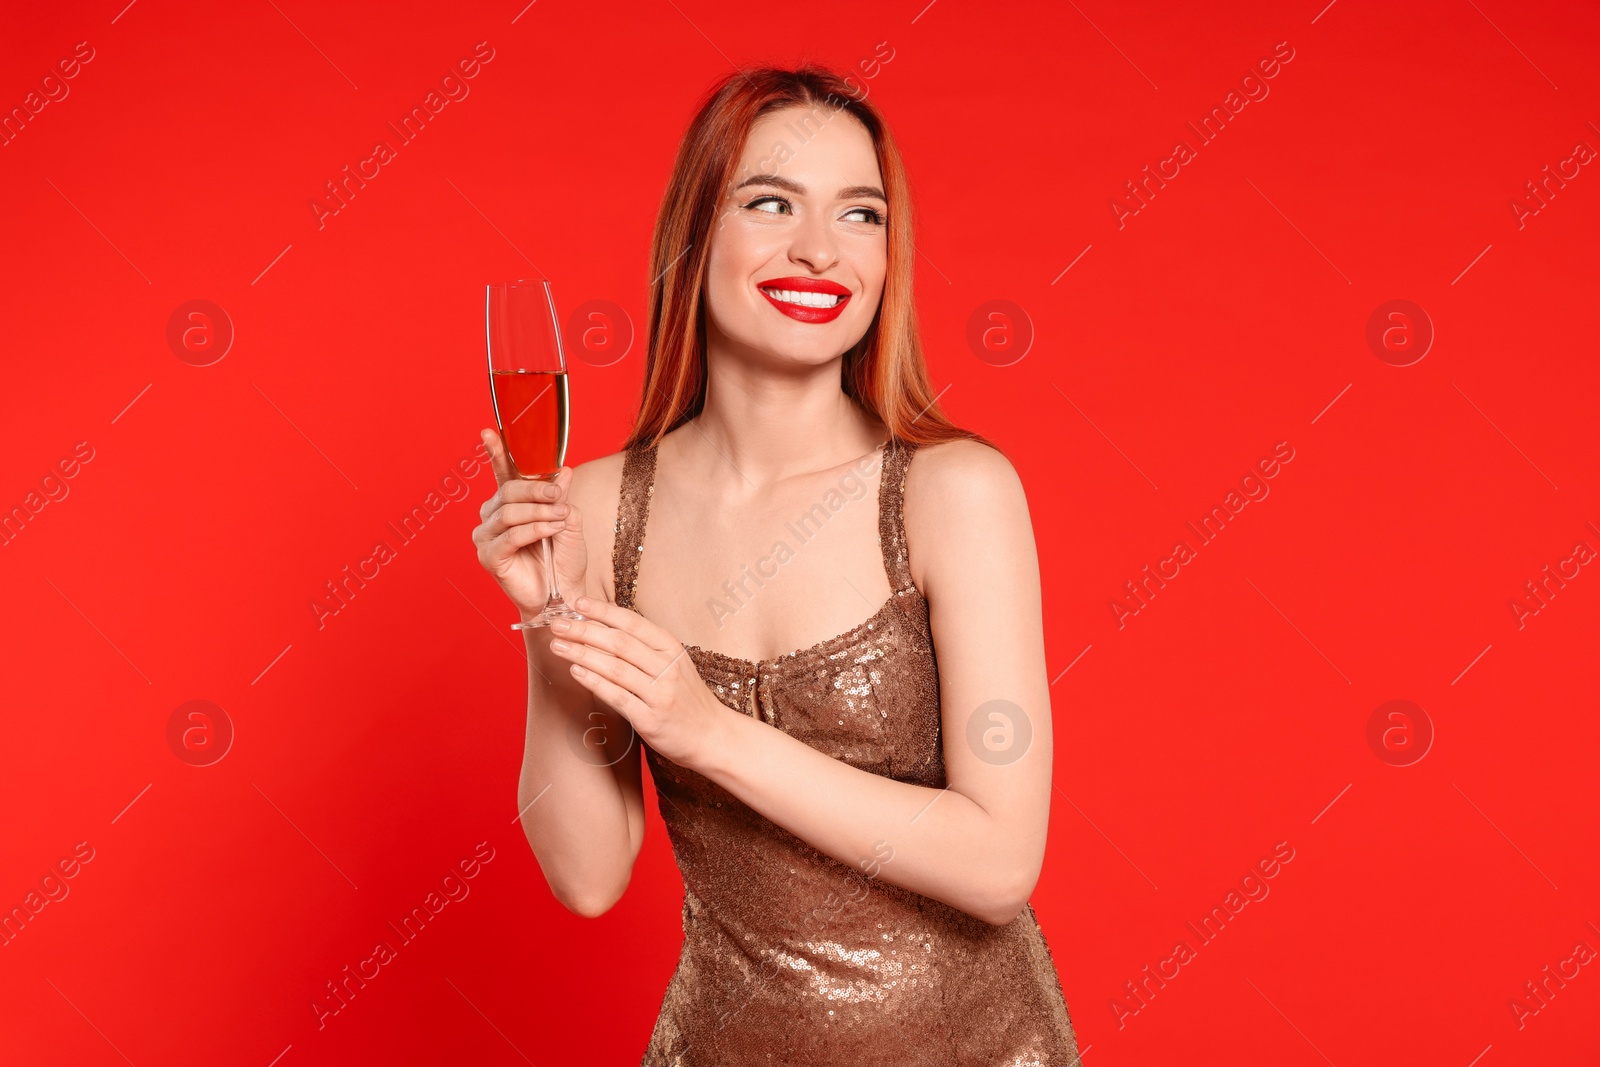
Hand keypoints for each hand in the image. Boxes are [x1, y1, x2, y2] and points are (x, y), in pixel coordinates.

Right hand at [472, 429, 587, 620]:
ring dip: (540, 512)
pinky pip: (510, 535)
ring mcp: (487, 537)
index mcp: (509, 504)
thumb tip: (563, 469)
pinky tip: (549, 530)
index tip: (490, 432)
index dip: (496, 452)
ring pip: (509, 512)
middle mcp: (493, 517)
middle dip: (536, 490)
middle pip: (508, 491)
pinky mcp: (489, 557)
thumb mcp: (568, 520)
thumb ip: (560, 495)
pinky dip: (533, 530)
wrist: (564, 594)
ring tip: (560, 517)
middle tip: (560, 495)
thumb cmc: (564, 560)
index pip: (502, 473)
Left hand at [544, 596, 730, 769]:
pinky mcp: (651, 720)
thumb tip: (604, 626)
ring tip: (558, 646)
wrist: (713, 736)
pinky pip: (617, 697)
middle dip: (584, 631)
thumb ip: (645, 647)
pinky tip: (576, 672)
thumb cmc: (687, 698)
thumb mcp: (674, 664)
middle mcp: (667, 668)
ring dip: (582, 654)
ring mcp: (660, 694)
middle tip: (558, 624)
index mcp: (672, 648)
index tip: (578, 603)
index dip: (603, 611)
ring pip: (615, 668)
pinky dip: (594, 682)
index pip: (633, 623)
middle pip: (619, 643)